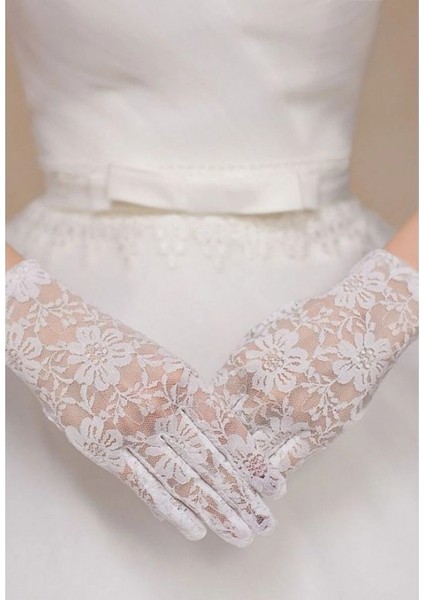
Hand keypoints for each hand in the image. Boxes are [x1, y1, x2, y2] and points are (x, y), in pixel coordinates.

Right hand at [6, 260, 281, 545]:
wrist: (60, 340)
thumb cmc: (115, 347)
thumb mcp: (163, 360)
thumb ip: (190, 395)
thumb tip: (223, 432)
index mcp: (183, 380)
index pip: (228, 429)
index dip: (253, 461)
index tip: (273, 485)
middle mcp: (162, 407)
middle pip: (212, 460)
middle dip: (242, 495)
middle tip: (265, 521)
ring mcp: (133, 429)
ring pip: (184, 479)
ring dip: (215, 510)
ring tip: (241, 532)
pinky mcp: (105, 448)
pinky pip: (145, 486)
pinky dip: (172, 510)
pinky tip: (195, 527)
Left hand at [214, 249, 417, 484]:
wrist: (359, 326)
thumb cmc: (310, 324)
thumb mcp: (262, 334)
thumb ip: (239, 364)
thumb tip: (217, 389)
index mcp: (243, 366)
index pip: (208, 404)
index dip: (197, 422)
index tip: (193, 437)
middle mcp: (261, 393)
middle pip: (225, 432)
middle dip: (211, 450)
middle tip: (200, 469)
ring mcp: (289, 414)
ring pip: (251, 453)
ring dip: (236, 471)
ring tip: (224, 488)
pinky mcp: (316, 431)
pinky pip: (285, 462)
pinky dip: (268, 477)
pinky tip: (260, 486)